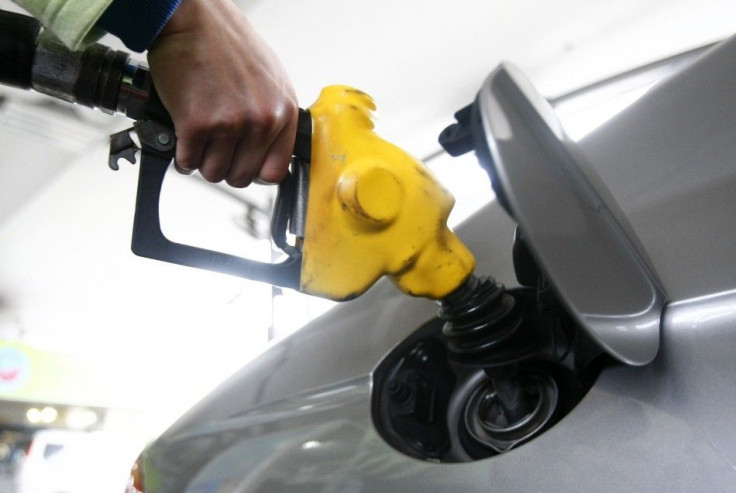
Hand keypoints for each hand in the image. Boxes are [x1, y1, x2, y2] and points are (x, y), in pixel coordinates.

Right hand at [147, 0, 297, 186]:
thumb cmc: (228, 44)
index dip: (254, 173)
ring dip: (202, 162)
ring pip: (213, 173)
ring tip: (199, 141)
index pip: (275, 171)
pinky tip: (183, 137)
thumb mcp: (270, 79)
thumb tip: (268, 150)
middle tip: (214, 149)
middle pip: (241, 177)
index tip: (243, 166)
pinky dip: (182, 156)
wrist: (193, 19)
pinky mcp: (197, 124)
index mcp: (283, 111)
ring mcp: (230, 124)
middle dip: (224, 167)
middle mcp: (261, 120)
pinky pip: (188, 162)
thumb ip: (273, 115)